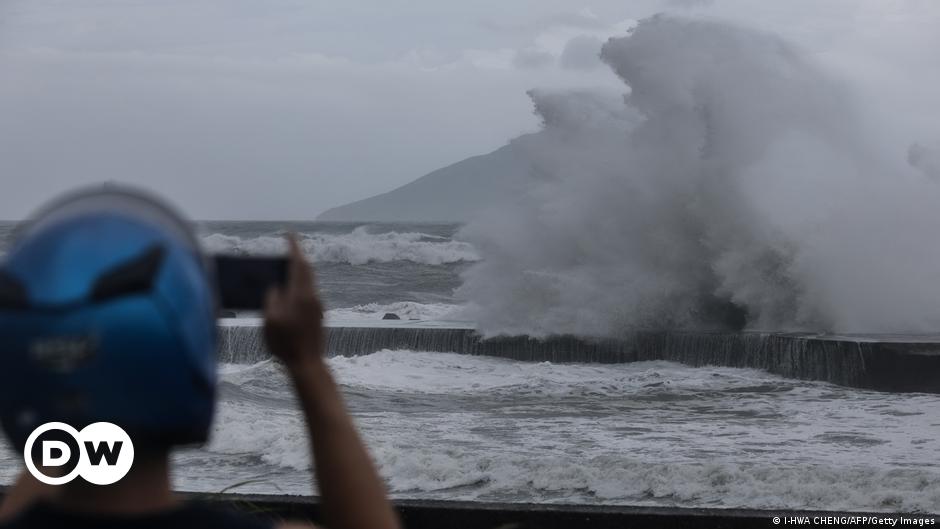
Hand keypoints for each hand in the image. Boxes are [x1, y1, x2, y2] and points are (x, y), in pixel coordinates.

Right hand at [264, 234, 325, 368]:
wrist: (308, 364)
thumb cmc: (285, 344)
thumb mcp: (270, 320)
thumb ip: (272, 298)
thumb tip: (276, 287)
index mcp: (301, 294)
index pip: (298, 263)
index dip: (293, 246)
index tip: (288, 233)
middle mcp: (313, 297)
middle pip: (306, 270)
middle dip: (296, 257)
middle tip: (286, 247)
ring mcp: (317, 306)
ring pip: (308, 281)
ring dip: (297, 271)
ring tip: (284, 267)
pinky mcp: (317, 315)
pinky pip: (307, 292)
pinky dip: (298, 285)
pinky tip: (287, 290)